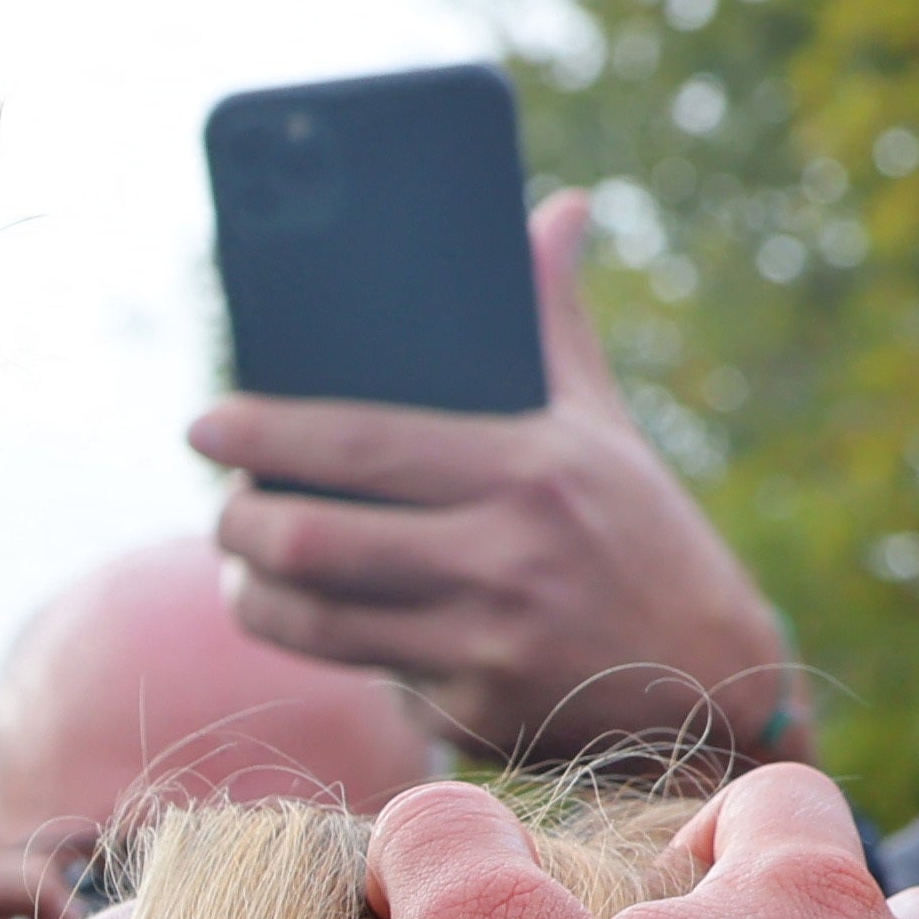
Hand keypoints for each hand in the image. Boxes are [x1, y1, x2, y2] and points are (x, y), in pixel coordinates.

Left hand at [193, 191, 801, 767]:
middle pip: (314, 540)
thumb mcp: (602, 426)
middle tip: (222, 508)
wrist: (713, 677)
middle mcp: (507, 554)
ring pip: (317, 621)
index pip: (361, 443)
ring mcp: (488, 642)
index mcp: (530, 465)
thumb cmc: (639, 534)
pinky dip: (324, 644)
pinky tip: (305, 617)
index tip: (204, 424)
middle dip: (237, 525)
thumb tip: (556, 207)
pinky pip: (366, 672)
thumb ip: (557, 322)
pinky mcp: (476, 711)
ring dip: (252, 595)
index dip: (265, 435)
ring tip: (240, 568)